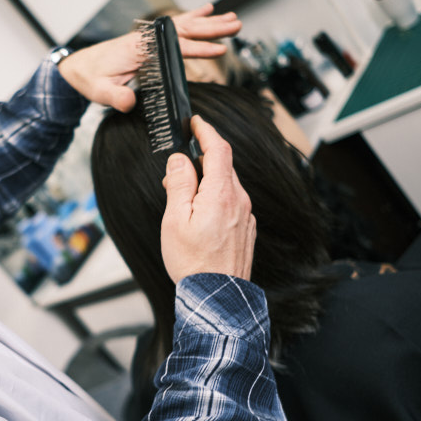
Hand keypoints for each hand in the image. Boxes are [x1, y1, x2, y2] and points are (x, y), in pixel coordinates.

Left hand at [57, 4, 241, 112]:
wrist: (78, 67)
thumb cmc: (90, 78)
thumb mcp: (99, 92)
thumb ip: (115, 97)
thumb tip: (129, 101)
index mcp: (139, 50)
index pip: (175, 47)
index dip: (198, 48)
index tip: (219, 49)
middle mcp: (146, 39)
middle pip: (185, 30)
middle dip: (211, 28)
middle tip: (236, 25)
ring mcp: (148, 38)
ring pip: (183, 25)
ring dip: (208, 22)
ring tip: (233, 19)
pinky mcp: (149, 40)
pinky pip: (174, 27)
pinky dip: (192, 18)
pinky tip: (207, 10)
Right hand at [160, 116, 255, 283]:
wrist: (217, 297)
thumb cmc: (193, 263)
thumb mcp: (175, 220)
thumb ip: (179, 184)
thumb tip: (180, 160)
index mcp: (221, 194)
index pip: (218, 149)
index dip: (206, 131)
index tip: (196, 122)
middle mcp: (239, 200)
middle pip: (222, 166)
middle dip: (199, 162)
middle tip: (175, 176)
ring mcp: (245, 215)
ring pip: (226, 185)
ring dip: (205, 183)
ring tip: (183, 204)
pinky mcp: (245, 228)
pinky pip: (231, 202)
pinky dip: (214, 199)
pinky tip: (199, 218)